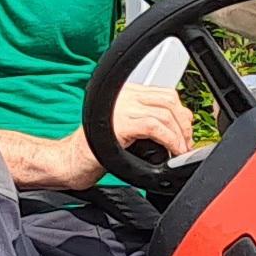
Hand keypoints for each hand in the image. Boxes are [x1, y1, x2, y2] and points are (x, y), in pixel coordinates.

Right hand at [52, 82, 194, 187]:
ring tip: (181, 151)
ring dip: (180, 136)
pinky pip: (156, 127)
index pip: (164, 94)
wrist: (69, 162)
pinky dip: (171, 141)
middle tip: (186, 144)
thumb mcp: (126, 133)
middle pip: (169, 100)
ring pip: (166, 114)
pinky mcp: (121, 124)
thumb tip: (177, 133)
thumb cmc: (94, 151)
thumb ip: (147, 125)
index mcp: (125, 93)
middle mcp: (124, 95)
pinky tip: (173, 152)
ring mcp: (121, 107)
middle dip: (184, 124)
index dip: (181, 113)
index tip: (185, 133)